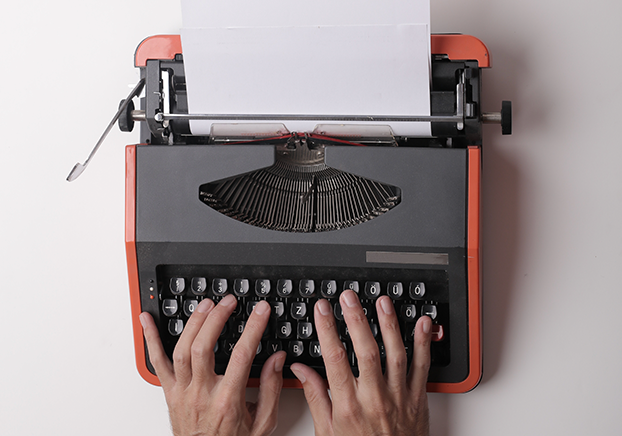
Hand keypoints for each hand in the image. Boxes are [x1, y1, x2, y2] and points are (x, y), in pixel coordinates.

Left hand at [140, 295, 286, 435]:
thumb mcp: (263, 423)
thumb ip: (272, 389)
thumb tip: (278, 360)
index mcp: (227, 401)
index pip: (242, 355)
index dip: (253, 328)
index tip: (261, 310)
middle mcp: (201, 394)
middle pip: (204, 347)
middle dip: (217, 318)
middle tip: (229, 301)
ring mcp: (182, 392)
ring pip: (182, 350)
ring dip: (193, 323)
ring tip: (206, 304)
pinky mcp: (169, 392)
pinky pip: (157, 362)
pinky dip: (150, 338)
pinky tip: (147, 319)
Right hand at [290, 290, 431, 435]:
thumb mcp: (327, 431)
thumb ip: (315, 396)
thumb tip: (300, 370)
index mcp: (349, 406)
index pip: (335, 359)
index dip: (327, 330)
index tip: (322, 309)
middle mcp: (374, 399)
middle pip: (366, 350)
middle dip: (356, 319)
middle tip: (348, 297)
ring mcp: (399, 397)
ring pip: (395, 354)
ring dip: (389, 325)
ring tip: (382, 302)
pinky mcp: (418, 400)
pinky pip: (423, 368)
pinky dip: (424, 344)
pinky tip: (422, 323)